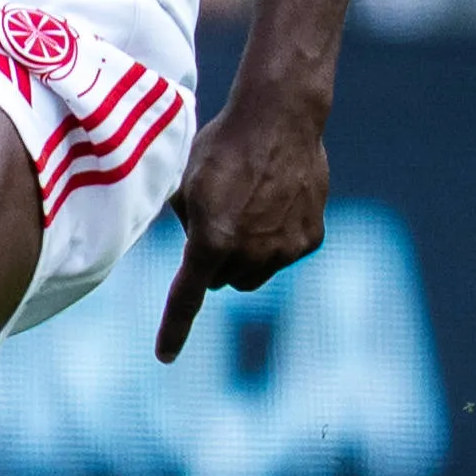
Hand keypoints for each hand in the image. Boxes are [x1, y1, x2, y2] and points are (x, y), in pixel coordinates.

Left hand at [153, 89, 330, 362]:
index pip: (188, 296)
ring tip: (246, 205)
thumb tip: (189, 250)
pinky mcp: (310, 239)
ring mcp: (285, 250)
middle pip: (223, 280)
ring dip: (244, 254)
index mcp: (211, 241)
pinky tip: (274, 200)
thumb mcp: (184, 186)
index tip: (165, 355)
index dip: (174, 328)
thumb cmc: (221, 147)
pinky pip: (283, 255)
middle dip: (214, 261)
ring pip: (254, 273)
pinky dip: (275, 239)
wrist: (280, 119)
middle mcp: (251, 253)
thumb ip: (184, 226)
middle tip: (217, 217)